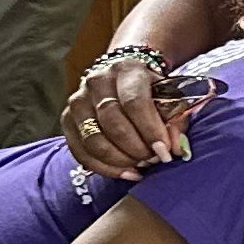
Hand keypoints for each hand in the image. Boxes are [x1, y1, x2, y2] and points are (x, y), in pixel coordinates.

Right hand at [63, 48, 212, 178]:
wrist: (124, 79)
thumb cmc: (151, 90)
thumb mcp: (170, 96)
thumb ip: (176, 120)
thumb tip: (175, 149)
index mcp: (126, 70)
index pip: (134, 102)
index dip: (150, 130)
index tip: (164, 151)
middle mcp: (96, 82)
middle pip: (112, 121)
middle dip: (134, 147)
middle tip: (152, 160)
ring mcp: (78, 101)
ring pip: (93, 138)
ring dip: (119, 160)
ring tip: (140, 167)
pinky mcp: (67, 119)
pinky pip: (80, 151)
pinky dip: (103, 167)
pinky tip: (125, 172)